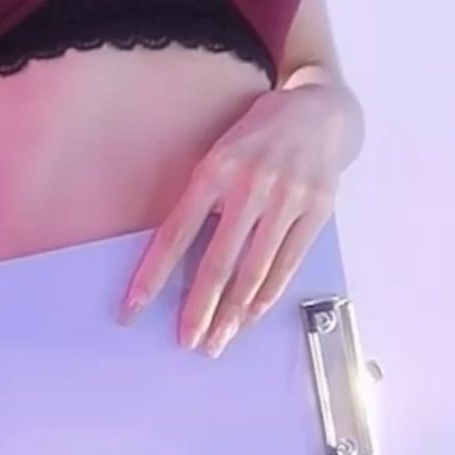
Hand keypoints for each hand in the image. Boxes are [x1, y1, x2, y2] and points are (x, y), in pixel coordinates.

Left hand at [118, 83, 347, 354]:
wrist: (321, 112)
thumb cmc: (259, 137)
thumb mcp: (220, 152)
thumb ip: (203, 197)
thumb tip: (176, 254)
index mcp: (216, 168)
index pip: (176, 233)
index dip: (153, 275)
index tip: (133, 309)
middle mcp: (251, 184)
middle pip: (218, 261)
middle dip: (200, 308)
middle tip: (186, 342)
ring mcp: (287, 199)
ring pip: (255, 269)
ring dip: (234, 312)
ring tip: (217, 340)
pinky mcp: (316, 211)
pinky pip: (288, 263)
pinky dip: (267, 294)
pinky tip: (250, 316)